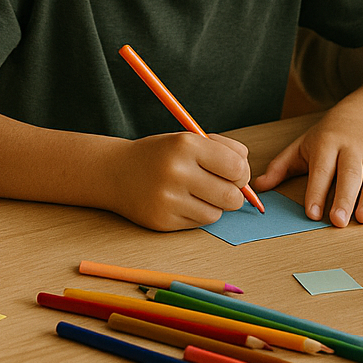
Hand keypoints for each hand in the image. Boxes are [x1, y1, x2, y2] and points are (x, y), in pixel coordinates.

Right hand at [111, 133, 250, 230]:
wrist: (115, 172)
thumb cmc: (161, 154)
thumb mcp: (188, 139)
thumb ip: (224, 149)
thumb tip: (247, 172)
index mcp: (186, 145)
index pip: (237, 167)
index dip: (242, 173)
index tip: (235, 173)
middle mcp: (176, 171)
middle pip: (231, 196)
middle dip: (234, 194)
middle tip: (223, 187)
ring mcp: (168, 198)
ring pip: (217, 213)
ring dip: (215, 206)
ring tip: (199, 194)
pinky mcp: (162, 220)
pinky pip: (199, 224)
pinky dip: (198, 215)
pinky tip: (184, 202)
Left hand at [252, 109, 362, 226]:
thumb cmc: (327, 137)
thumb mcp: (301, 146)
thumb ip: (280, 167)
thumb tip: (258, 186)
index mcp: (327, 142)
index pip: (321, 168)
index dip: (316, 190)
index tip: (312, 213)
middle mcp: (352, 146)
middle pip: (349, 172)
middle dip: (344, 197)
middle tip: (339, 221)